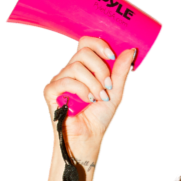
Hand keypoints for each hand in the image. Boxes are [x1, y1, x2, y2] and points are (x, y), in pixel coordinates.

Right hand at [41, 37, 137, 168]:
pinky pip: (66, 80)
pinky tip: (87, 101)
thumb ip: (120, 71)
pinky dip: (82, 90)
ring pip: (76, 66)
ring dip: (93, 84)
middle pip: (83, 51)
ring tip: (99, 98)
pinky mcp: (50, 91)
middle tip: (107, 87)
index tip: (112, 57)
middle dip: (101, 69)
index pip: (86, 43)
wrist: (88, 138)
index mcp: (83, 69)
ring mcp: (59, 80)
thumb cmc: (98, 118)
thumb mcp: (115, 92)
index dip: (99, 45)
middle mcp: (69, 71)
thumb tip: (129, 50)